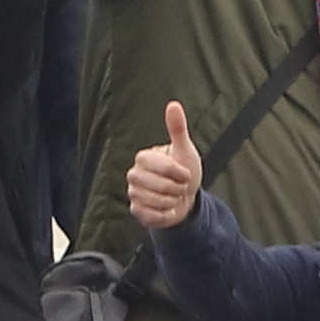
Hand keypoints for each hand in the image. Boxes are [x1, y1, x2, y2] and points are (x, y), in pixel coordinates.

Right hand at [125, 98, 203, 231]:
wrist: (185, 197)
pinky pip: (154, 216)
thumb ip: (177, 128)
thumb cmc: (184, 171)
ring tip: (173, 197)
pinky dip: (167, 215)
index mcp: (143, 158)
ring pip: (158, 202)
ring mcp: (133, 194)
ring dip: (173, 202)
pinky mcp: (136, 211)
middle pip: (161, 186)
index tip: (186, 173)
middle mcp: (134, 174)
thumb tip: (173, 104)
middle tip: (179, 186)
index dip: (180, 172)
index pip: (163, 166)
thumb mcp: (184, 149)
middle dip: (177, 189)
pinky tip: (169, 209)